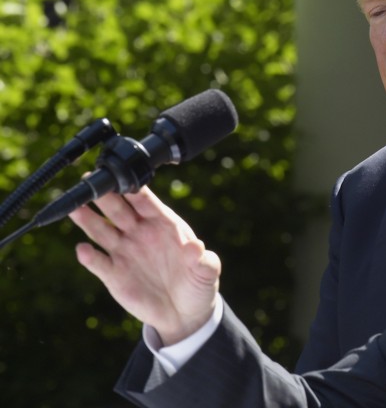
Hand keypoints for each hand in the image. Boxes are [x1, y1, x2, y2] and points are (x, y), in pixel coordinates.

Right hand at [69, 186, 220, 345]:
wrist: (183, 313)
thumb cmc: (197, 284)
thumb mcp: (207, 272)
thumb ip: (204, 261)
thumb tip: (196, 248)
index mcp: (164, 224)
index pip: (145, 201)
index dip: (133, 187)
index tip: (122, 175)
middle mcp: (140, 232)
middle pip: (119, 209)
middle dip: (105, 194)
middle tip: (90, 180)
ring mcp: (125, 252)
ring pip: (102, 230)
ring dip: (88, 219)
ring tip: (74, 207)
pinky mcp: (114, 274)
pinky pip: (98, 262)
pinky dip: (89, 256)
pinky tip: (83, 250)